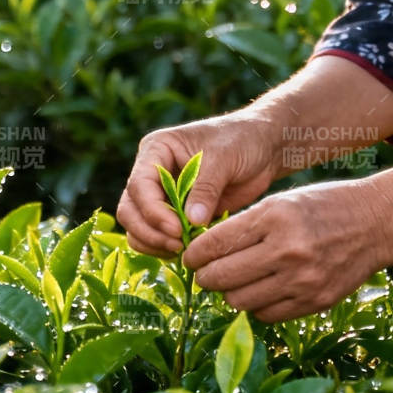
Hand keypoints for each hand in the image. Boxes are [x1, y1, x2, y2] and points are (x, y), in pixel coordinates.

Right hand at [116, 111, 280, 257]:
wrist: (263, 147)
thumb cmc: (242, 140)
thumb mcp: (224, 157)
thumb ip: (206, 188)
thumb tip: (191, 221)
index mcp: (156, 150)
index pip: (139, 185)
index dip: (153, 211)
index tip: (177, 229)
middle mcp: (152, 173)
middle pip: (130, 210)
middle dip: (149, 232)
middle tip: (178, 246)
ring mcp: (162, 195)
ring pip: (138, 227)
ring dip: (154, 244)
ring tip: (183, 251)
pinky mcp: (177, 214)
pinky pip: (158, 237)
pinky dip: (165, 249)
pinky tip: (187, 253)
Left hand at [181, 178, 392, 322]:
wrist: (376, 222)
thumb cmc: (324, 205)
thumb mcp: (282, 201)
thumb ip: (246, 225)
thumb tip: (205, 252)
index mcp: (275, 217)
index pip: (216, 244)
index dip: (195, 254)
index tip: (190, 257)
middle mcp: (287, 250)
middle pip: (222, 278)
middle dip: (205, 278)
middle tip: (204, 274)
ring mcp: (303, 280)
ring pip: (240, 302)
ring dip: (229, 294)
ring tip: (233, 283)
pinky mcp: (315, 301)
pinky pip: (267, 315)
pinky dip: (257, 306)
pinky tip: (261, 291)